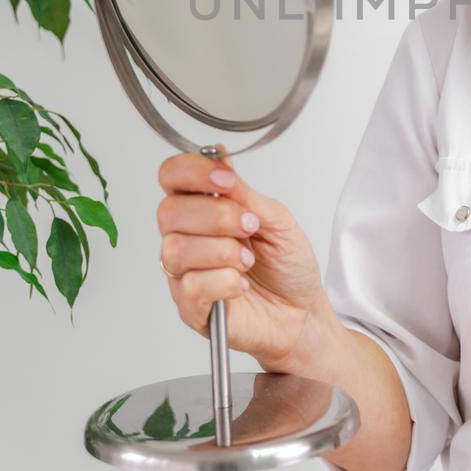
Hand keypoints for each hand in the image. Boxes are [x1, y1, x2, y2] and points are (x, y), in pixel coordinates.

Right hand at [156, 147, 335, 373]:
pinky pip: (191, 286)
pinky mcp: (191, 307)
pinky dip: (224, 282)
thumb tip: (219, 157)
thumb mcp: (277, 219)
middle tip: (249, 226)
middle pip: (169, 212)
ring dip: (223, 251)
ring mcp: (184, 273)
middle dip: (216, 215)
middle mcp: (187, 237)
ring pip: (177, 249)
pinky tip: (240, 284)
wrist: (301, 313)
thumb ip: (244, 193)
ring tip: (248, 260)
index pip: (173, 176)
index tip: (226, 180)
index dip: (193, 172)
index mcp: (203, 208)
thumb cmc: (288, 267)